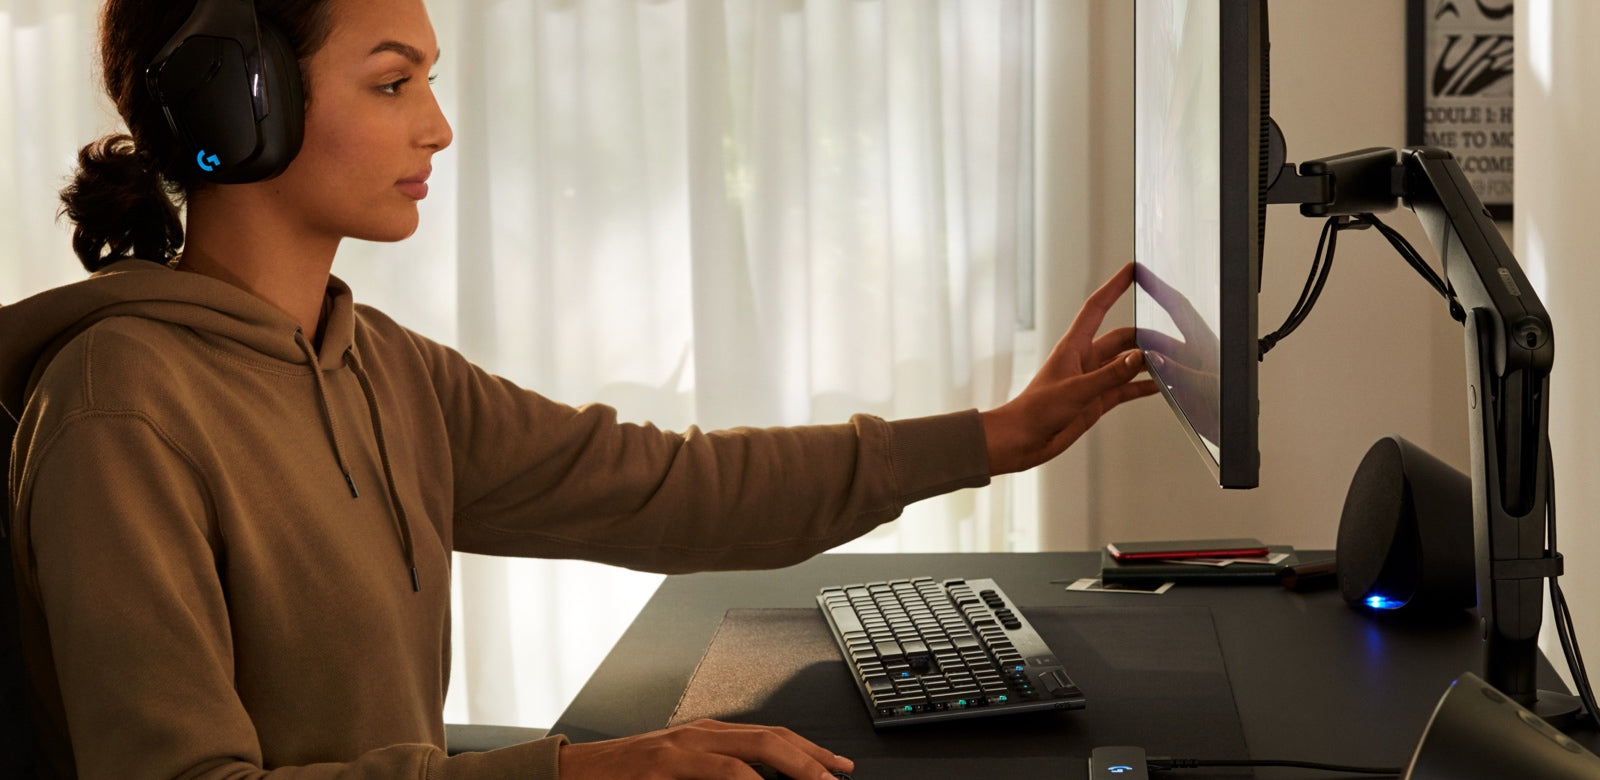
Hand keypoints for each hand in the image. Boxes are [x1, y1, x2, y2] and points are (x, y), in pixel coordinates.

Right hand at [558, 719, 853, 779]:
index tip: (839, 767)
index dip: (810, 751)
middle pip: (770, 738)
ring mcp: (681, 748)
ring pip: (748, 751)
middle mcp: (700, 734)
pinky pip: (713, 770)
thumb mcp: (682, 771)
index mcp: (709, 734)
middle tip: (836, 778)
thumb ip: (719, 773)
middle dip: (810, 759)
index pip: (773, 736)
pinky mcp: (662, 766)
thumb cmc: (629, 776)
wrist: (575, 773)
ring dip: (789, 768)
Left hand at [980, 263, 1157, 474]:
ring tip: (1172, 363)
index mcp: (1073, 347)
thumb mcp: (1077, 390)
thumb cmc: (1036, 411)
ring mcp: (1092, 380)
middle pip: (1121, 339)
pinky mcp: (1096, 401)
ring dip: (1147, 364)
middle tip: (1170, 339)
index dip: (1114, 287)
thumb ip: (1110, 376)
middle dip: (1145, 337)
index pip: (1097, 308)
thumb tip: (1140, 358)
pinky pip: (1125, 388)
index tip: (1132, 270)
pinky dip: (1142, 387)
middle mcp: (1084, 360)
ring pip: (1126, 364)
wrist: (1022, 440)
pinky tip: (1159, 387)